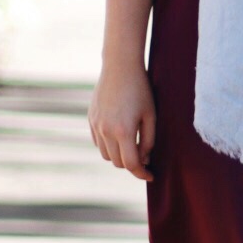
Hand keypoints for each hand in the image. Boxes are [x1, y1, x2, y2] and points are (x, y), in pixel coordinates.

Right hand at [88, 60, 156, 181]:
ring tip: (132, 148)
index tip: (151, 175)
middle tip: (145, 160)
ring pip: (105, 155)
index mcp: (123, 131)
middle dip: (132, 165)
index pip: (131, 164)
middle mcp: (106, 131)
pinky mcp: (91, 119)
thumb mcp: (151, 116)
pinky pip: (98, 142)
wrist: (120, 67)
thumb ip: (148, 141)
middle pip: (117, 162)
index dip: (142, 173)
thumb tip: (144, 159)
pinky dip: (108, 146)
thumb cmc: (140, 90)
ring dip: (118, 157)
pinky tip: (119, 138)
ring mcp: (96, 125)